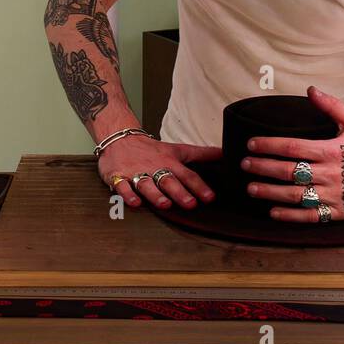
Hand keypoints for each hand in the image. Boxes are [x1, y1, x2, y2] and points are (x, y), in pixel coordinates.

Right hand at [98, 133, 219, 209]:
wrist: (120, 138)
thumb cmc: (152, 149)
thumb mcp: (179, 150)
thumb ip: (202, 154)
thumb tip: (225, 154)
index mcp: (170, 163)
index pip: (188, 175)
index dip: (199, 186)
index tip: (210, 198)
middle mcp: (155, 168)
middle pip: (169, 180)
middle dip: (179, 192)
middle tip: (190, 204)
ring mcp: (137, 172)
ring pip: (147, 184)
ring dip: (156, 194)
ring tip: (165, 204)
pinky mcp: (119, 176)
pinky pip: (122, 186)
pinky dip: (128, 194)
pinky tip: (135, 203)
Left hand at [240, 86, 343, 222]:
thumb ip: (332, 106)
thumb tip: (310, 89)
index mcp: (332, 151)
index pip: (293, 147)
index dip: (269, 145)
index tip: (251, 144)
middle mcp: (330, 174)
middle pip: (289, 171)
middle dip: (263, 167)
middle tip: (244, 164)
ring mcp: (332, 195)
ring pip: (295, 195)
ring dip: (270, 191)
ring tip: (251, 187)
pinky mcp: (335, 213)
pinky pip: (309, 216)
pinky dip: (289, 215)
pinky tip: (272, 211)